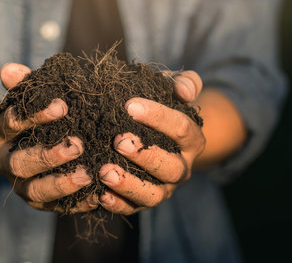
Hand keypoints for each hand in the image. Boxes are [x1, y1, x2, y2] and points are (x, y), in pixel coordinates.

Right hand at [0, 63, 97, 212]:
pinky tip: (98, 195)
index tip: (63, 106)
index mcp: (1, 133)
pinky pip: (57, 208)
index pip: (12, 124)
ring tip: (88, 174)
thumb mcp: (28, 99)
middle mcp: (7, 161)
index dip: (35, 116)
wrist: (26, 145)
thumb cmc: (34, 115)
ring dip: (61, 184)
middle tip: (77, 145)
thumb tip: (8, 68)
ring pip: (36, 191)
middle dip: (48, 155)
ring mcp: (23, 185)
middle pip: (20, 163)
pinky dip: (77, 203)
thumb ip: (23, 85)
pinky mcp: (41, 203)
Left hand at [97, 70, 204, 214]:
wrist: (160, 134)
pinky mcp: (143, 202)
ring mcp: (163, 188)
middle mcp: (181, 168)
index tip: (130, 105)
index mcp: (192, 140)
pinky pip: (132, 208)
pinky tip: (99, 194)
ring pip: (152, 194)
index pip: (181, 129)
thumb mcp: (175, 89)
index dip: (158, 117)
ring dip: (128, 184)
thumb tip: (184, 90)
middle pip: (169, 167)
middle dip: (143, 155)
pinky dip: (117, 204)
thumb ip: (185, 83)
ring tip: (105, 171)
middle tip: (118, 140)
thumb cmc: (164, 106)